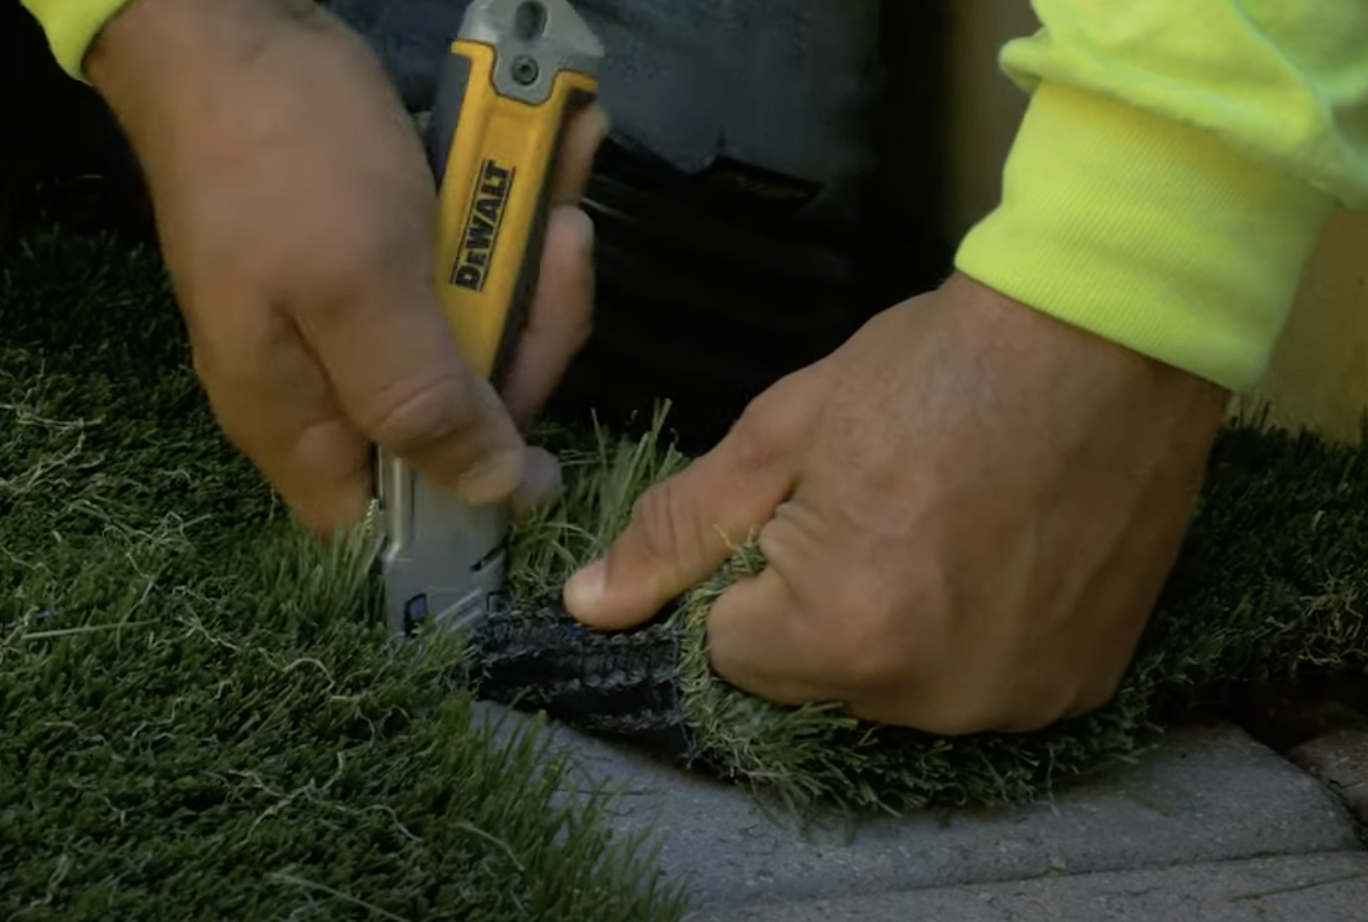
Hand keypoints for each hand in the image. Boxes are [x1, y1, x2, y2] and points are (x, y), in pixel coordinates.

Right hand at [86, 0, 607, 533]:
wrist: (228, 24)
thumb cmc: (283, 159)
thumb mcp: (360, 286)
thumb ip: (422, 400)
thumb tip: (495, 496)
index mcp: (302, 423)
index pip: (394, 520)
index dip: (470, 494)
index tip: (536, 437)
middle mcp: (328, 388)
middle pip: (458, 423)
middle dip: (524, 341)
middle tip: (559, 249)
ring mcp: (358, 321)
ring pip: (475, 342)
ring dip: (533, 268)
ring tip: (556, 187)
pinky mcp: (386, 262)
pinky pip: (465, 272)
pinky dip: (513, 223)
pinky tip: (550, 159)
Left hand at [564, 273, 1229, 734]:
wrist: (1109, 335)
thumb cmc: (932, 369)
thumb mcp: (781, 434)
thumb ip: (677, 531)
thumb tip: (585, 606)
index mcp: (841, 634)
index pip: (729, 648)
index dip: (751, 571)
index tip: (809, 505)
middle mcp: (930, 699)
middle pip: (810, 679)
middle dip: (817, 608)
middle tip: (884, 506)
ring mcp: (1014, 703)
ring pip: (892, 690)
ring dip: (894, 629)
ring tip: (946, 526)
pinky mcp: (1077, 691)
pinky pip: (974, 686)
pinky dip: (970, 640)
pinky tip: (999, 557)